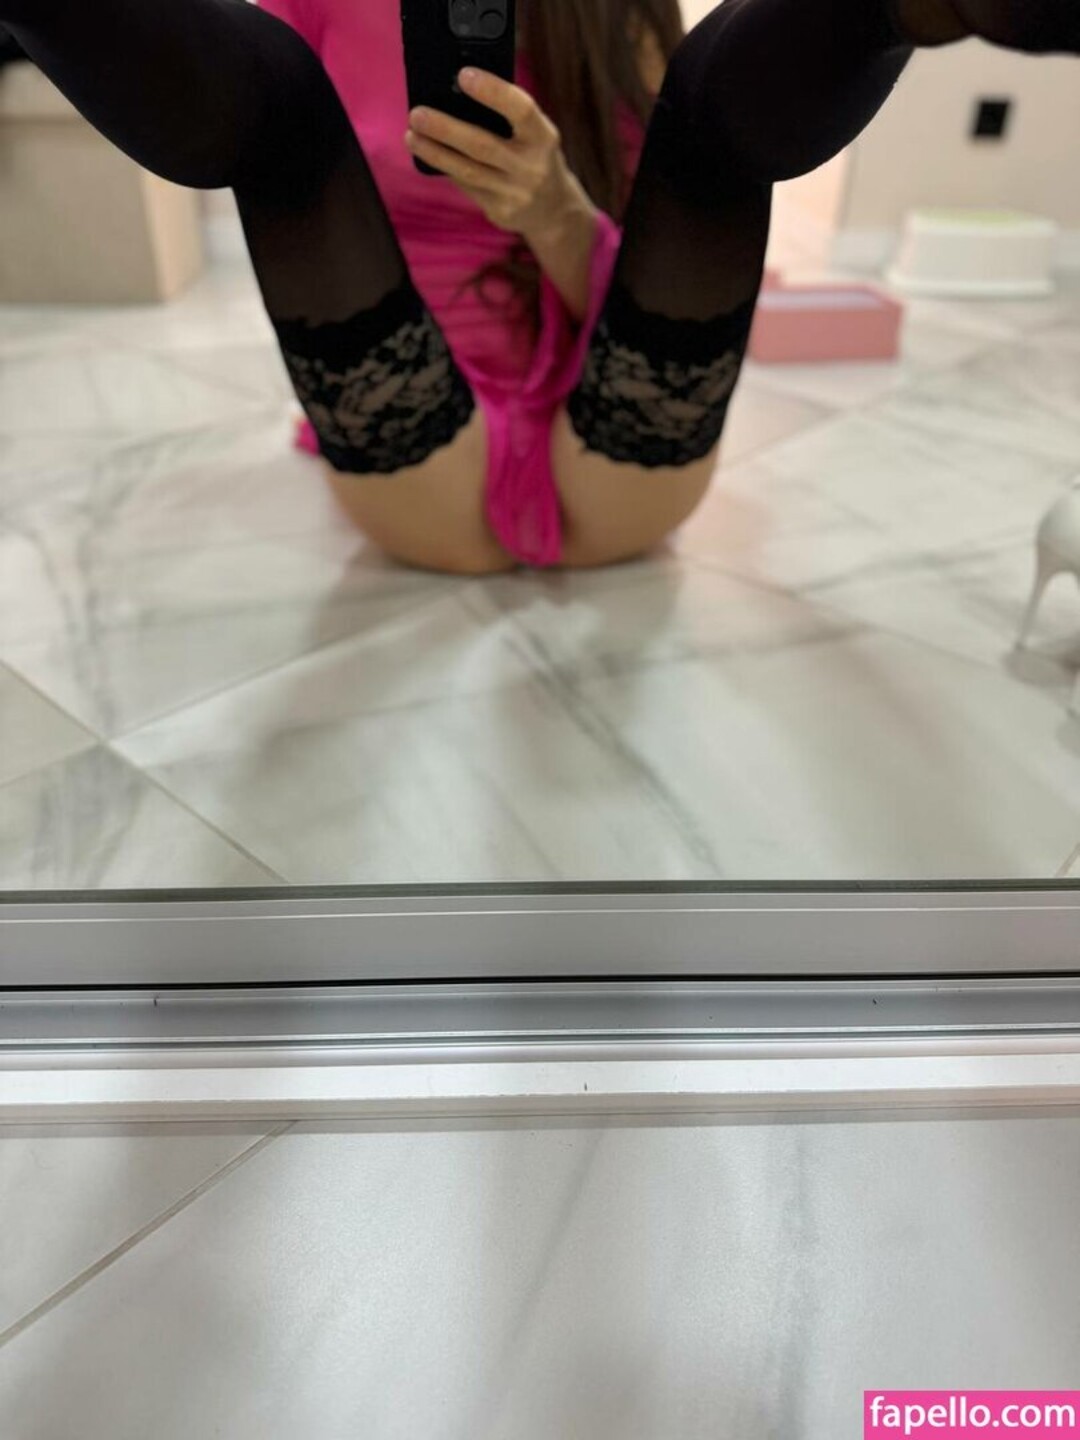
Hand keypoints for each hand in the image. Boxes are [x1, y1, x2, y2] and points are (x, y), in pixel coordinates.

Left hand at [405, 68, 587, 242]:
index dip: (493, 91)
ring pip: (468, 171)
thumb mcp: (535, 133)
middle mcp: (531, 167)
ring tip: (412, 136)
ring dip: (436, 153)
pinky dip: (446, 169)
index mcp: (543, 137)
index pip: (521, 110)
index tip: (463, 76)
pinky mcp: (500, 212)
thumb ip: (508, 116)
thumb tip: (456, 93)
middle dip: (446, 129)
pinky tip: (428, 155)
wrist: (554, 210)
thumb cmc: (535, 156)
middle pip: (482, 145)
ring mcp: (515, 194)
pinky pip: (467, 187)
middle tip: (417, 114)